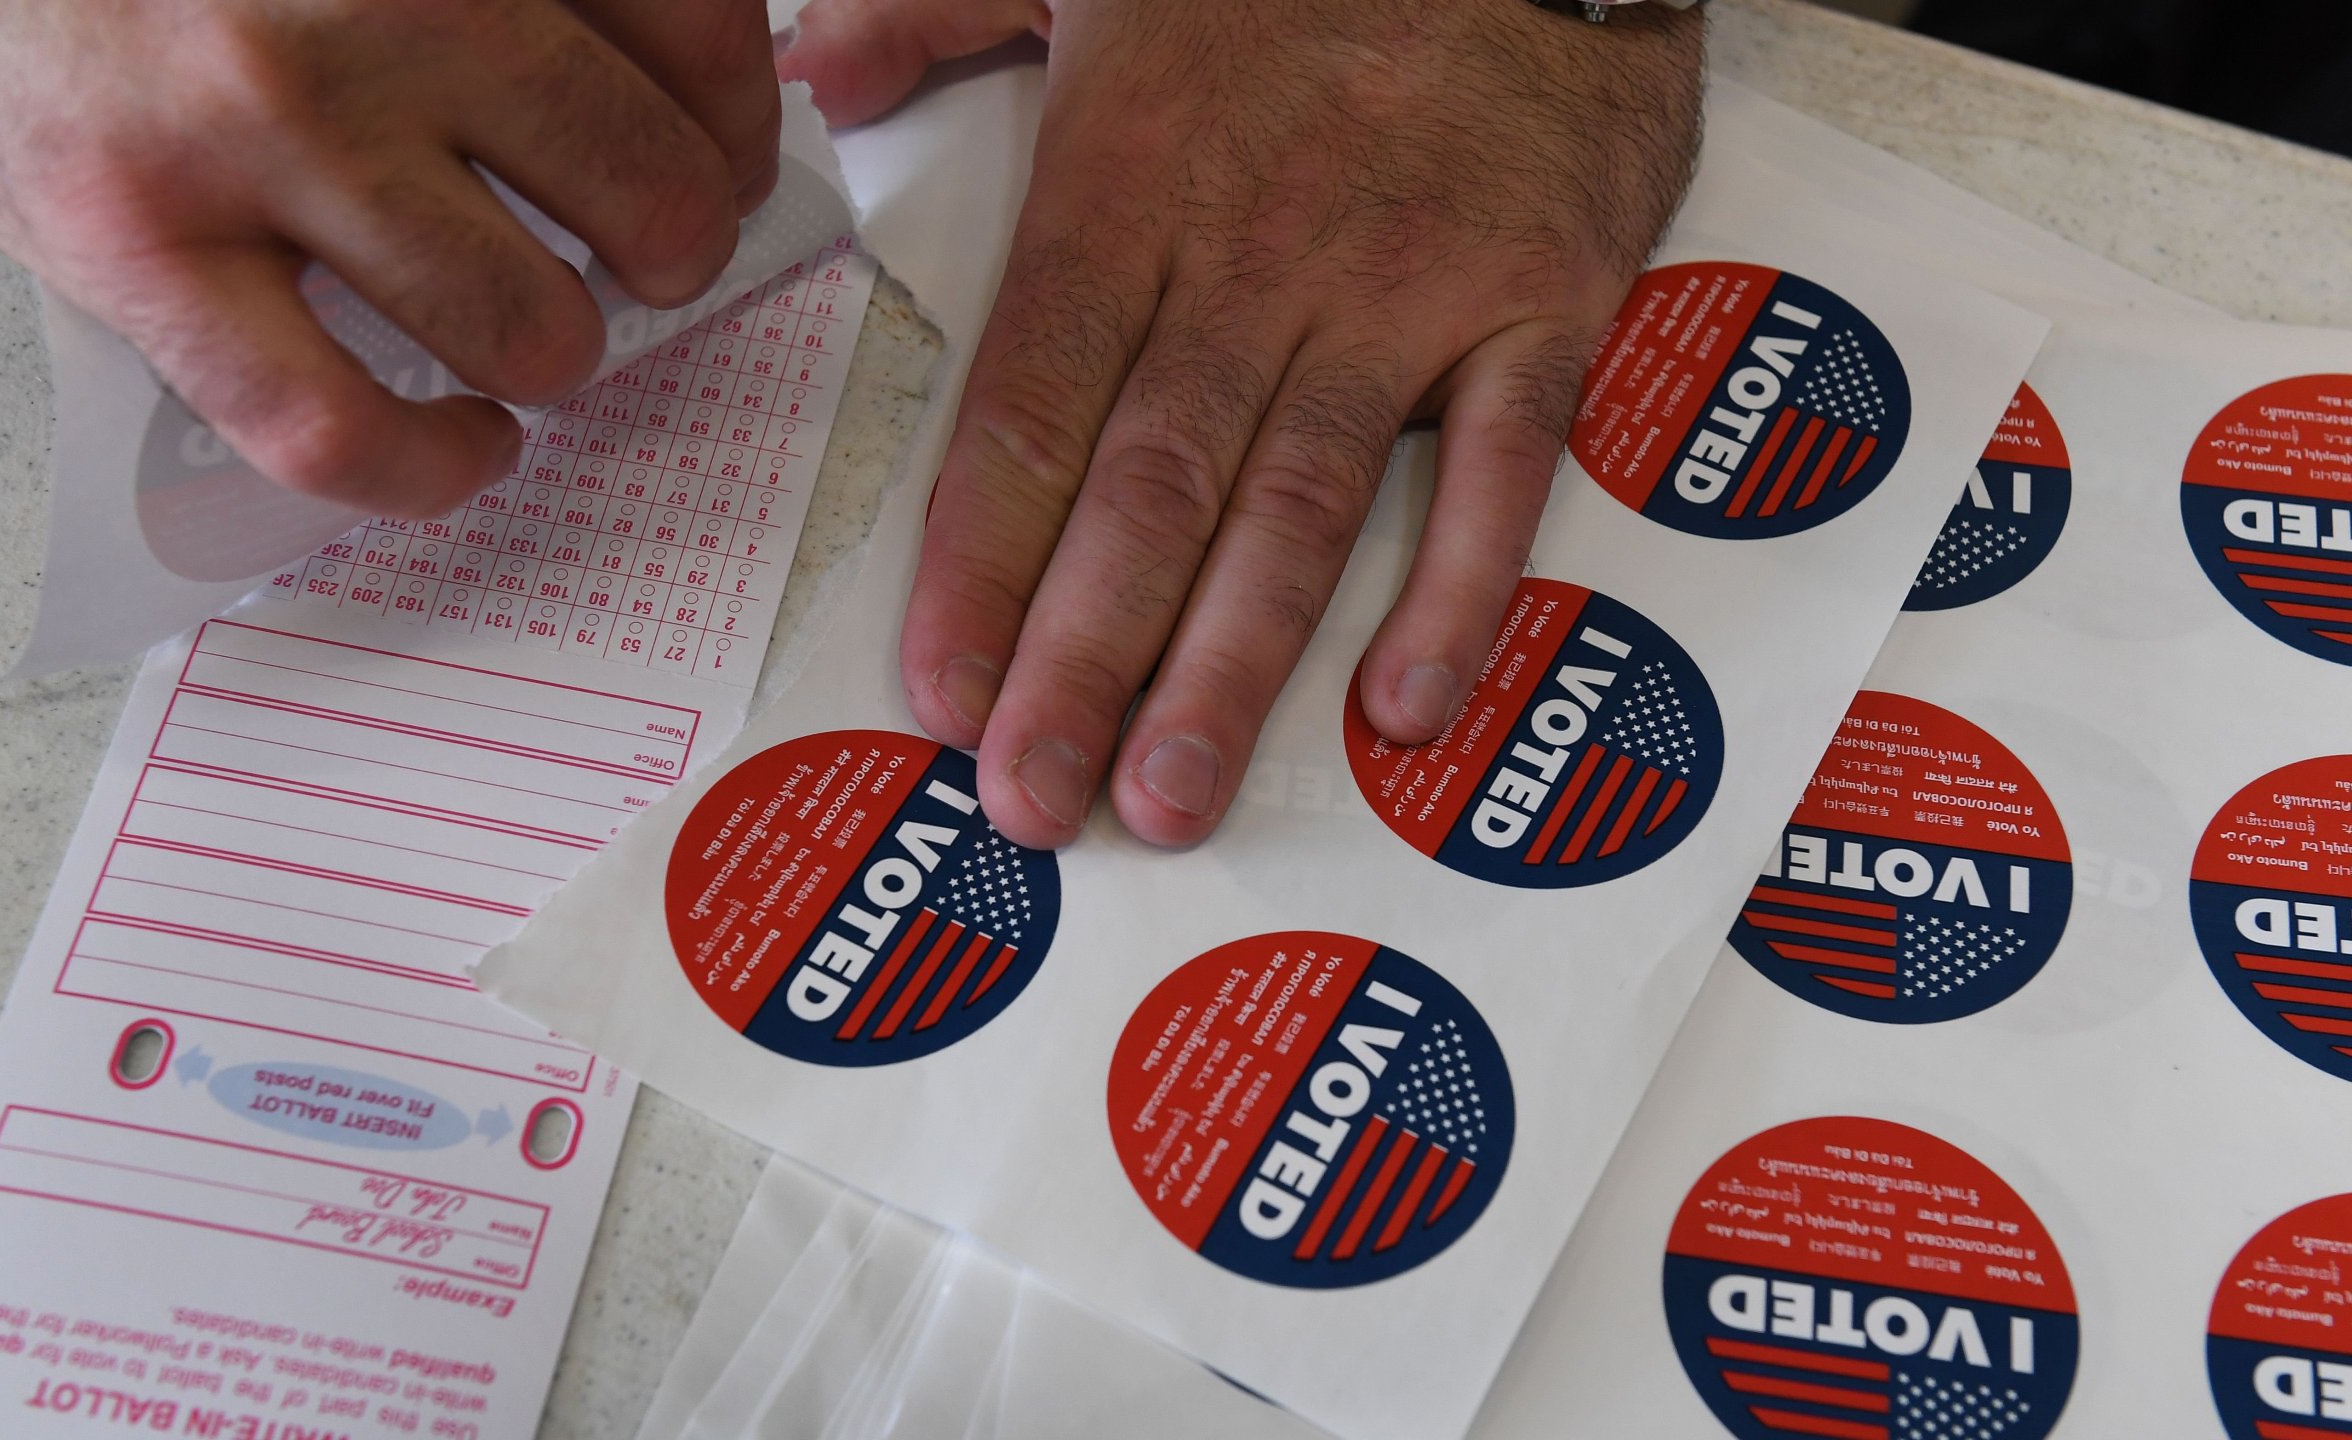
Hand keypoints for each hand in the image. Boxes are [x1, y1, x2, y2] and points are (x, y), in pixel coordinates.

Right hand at [0, 0, 781, 515]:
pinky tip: (464, 442)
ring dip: (553, 353)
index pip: (697, 29)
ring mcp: (250, 125)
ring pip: (531, 326)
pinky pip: (340, 428)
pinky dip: (432, 467)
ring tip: (521, 324)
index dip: (737, 120)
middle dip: (672, 247)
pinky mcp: (139, 245)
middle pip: (649, 188)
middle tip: (638, 249)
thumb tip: (692, 98)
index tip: (716, 150)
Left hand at [782, 0, 1703, 848]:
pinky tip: (1401, 706)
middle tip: (1031, 801)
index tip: (938, 691)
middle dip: (1081, 658)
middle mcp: (1256, 257)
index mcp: (1131, 180)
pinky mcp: (1536, 303)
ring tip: (1172, 798)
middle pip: (1150, 488)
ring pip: (1297, 503)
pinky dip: (1457, 586)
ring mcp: (1402, 290)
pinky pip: (1498, 465)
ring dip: (1232, 664)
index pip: (1034, 403)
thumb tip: (815, 73)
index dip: (982, 558)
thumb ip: (940, 9)